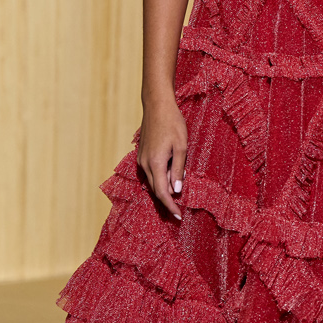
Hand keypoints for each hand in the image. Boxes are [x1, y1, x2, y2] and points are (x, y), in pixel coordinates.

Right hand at [136, 92, 187, 219]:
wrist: (157, 105)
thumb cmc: (172, 123)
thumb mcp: (181, 147)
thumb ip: (178, 170)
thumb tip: (176, 190)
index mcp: (155, 163)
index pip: (162, 192)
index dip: (170, 206)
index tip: (177, 216)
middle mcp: (145, 164)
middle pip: (156, 189)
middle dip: (168, 199)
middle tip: (179, 208)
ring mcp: (141, 159)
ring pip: (153, 181)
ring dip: (164, 187)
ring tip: (178, 190)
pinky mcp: (142, 154)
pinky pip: (151, 172)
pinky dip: (160, 178)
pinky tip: (170, 175)